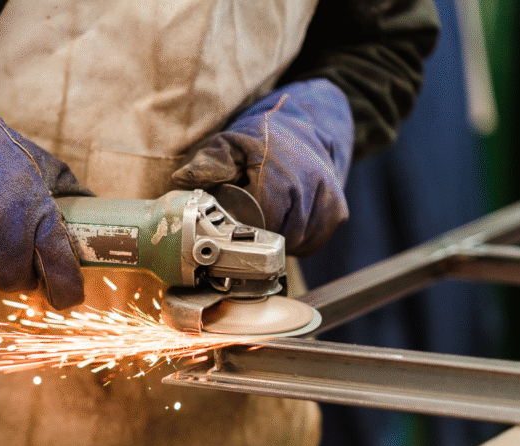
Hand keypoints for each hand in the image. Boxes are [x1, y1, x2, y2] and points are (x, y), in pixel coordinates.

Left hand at [172, 79, 352, 255]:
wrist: (308, 127)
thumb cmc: (264, 139)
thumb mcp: (231, 143)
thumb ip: (209, 162)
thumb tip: (181, 180)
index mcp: (279, 175)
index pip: (262, 225)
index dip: (245, 232)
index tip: (234, 229)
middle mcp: (309, 187)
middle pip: (280, 237)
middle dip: (261, 238)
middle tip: (247, 228)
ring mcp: (328, 200)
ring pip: (299, 243)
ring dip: (280, 242)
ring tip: (266, 226)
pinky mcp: (338, 211)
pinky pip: (314, 242)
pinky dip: (298, 242)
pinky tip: (285, 228)